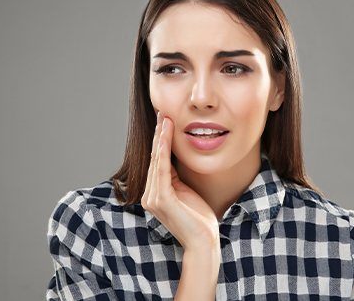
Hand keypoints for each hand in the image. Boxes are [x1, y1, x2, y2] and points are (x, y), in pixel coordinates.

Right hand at [141, 111, 219, 250]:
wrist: (204, 241)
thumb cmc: (199, 218)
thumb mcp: (186, 190)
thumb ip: (177, 177)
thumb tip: (176, 157)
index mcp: (155, 193)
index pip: (158, 161)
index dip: (162, 139)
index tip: (166, 119)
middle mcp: (149, 196)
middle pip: (155, 158)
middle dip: (160, 134)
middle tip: (163, 112)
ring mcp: (153, 199)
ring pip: (157, 162)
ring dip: (161, 139)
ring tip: (165, 119)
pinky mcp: (162, 201)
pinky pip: (162, 171)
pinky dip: (163, 154)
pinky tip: (165, 139)